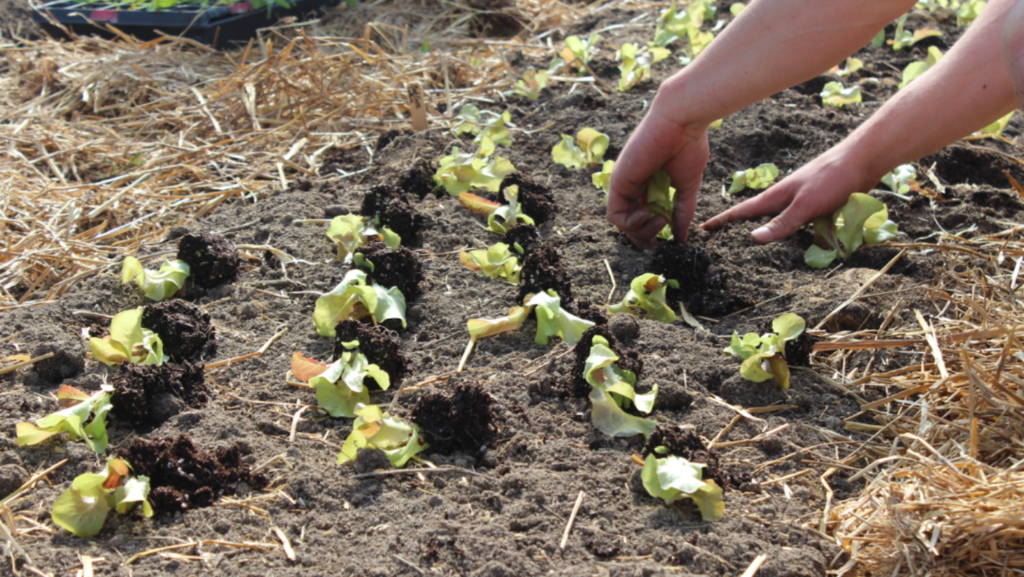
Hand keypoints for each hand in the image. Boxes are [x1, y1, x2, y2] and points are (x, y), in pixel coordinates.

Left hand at [606, 101, 709, 249]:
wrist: (682, 123)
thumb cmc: (688, 147)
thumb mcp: (686, 187)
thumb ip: (682, 212)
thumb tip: (682, 239)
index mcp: (649, 184)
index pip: (643, 217)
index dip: (651, 234)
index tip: (665, 244)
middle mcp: (634, 185)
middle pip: (630, 224)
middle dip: (644, 238)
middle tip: (659, 242)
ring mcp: (624, 184)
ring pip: (622, 223)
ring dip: (640, 232)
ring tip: (659, 221)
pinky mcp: (618, 183)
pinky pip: (614, 216)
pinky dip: (630, 224)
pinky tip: (647, 214)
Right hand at [701, 145, 876, 241]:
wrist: (863, 161)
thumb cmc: (832, 179)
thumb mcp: (805, 205)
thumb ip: (782, 223)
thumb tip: (753, 239)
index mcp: (775, 197)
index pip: (741, 211)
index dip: (722, 220)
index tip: (703, 229)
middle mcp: (784, 199)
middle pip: (756, 217)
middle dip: (738, 229)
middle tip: (722, 243)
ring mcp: (799, 201)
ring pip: (777, 221)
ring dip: (766, 232)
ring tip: (752, 249)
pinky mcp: (815, 205)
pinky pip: (797, 223)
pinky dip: (790, 232)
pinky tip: (792, 243)